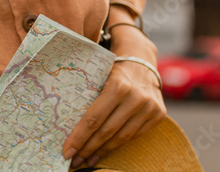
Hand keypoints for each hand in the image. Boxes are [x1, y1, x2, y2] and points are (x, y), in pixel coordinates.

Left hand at [62, 54, 166, 168]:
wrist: (141, 58)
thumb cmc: (112, 67)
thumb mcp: (98, 74)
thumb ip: (86, 95)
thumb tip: (62, 123)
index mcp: (118, 85)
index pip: (94, 118)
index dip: (79, 137)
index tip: (67, 151)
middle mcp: (136, 97)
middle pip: (107, 131)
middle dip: (87, 148)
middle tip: (73, 160)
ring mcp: (150, 107)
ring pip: (121, 137)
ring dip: (102, 152)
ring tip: (86, 160)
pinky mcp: (158, 115)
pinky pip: (134, 136)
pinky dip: (118, 145)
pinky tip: (104, 152)